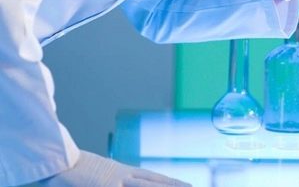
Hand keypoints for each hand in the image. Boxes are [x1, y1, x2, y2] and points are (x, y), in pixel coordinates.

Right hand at [41, 150, 190, 186]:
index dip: (169, 181)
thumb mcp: (98, 175)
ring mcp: (115, 181)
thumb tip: (120, 181)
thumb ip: (113, 179)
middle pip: (154, 181)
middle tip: (193, 186)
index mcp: (122, 172)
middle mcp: (122, 175)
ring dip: (163, 186)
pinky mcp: (106, 186)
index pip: (151, 178)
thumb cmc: (73, 170)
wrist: (56, 162)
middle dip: (174, 185)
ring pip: (146, 185)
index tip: (185, 184)